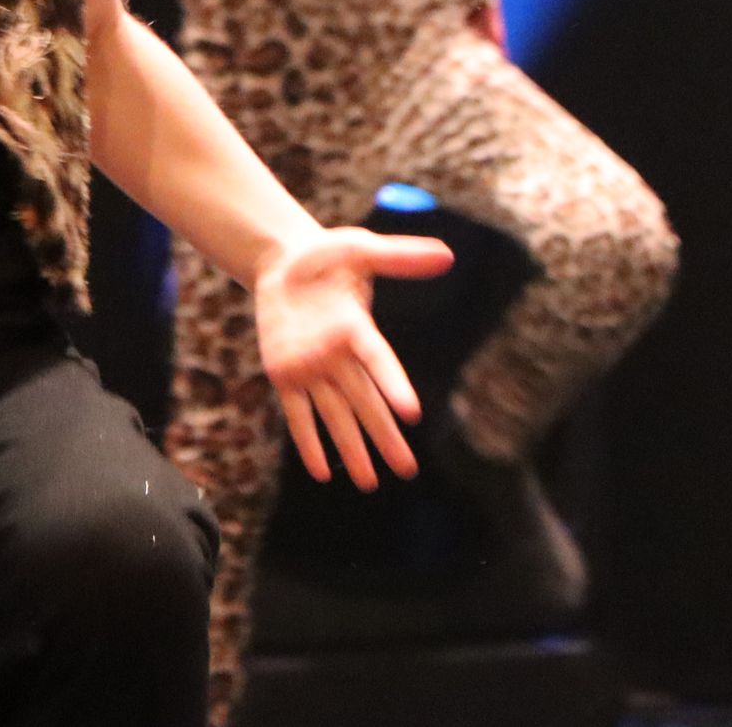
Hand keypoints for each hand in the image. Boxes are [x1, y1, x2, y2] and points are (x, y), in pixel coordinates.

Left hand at [254, 226, 454, 489]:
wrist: (285, 261)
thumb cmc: (327, 255)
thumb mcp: (359, 248)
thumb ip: (397, 257)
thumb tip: (446, 254)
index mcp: (358, 329)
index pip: (379, 361)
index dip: (394, 383)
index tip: (411, 412)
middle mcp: (339, 356)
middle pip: (365, 402)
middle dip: (384, 436)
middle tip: (408, 471)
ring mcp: (312, 368)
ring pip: (335, 415)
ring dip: (351, 448)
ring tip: (371, 483)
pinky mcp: (285, 373)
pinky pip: (298, 412)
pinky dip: (308, 440)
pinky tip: (322, 472)